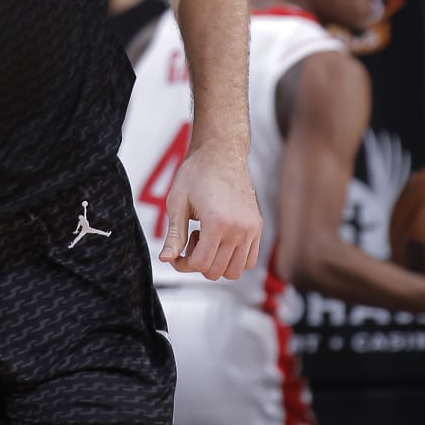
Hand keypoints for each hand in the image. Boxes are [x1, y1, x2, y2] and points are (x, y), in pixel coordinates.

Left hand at [160, 145, 262, 279]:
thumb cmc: (196, 173)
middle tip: (190, 239)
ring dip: (217, 263)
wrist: (221, 152)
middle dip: (198, 263)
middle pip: (217, 271)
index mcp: (217, 222)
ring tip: (206, 238)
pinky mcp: (257, 226)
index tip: (176, 253)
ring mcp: (251, 229)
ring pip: (236, 271)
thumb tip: (166, 260)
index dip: (183, 264)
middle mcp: (239, 229)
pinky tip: (220, 239)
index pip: (201, 264)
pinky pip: (249, 260)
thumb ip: (174, 235)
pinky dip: (234, 259)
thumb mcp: (177, 203)